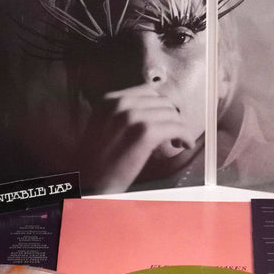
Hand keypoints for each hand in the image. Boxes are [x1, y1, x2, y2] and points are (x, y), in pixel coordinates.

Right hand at [78, 83, 196, 192]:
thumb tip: (154, 111)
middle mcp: (120, 104)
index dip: (162, 106)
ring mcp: (132, 117)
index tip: (166, 119)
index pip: (148, 92)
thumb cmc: (97, 160)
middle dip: (172, 116)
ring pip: (172, 114)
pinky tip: (183, 144)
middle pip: (162, 101)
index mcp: (109, 100)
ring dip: (180, 127)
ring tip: (177, 141)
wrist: (88, 182)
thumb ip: (124, 114)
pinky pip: (177, 128)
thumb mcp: (104, 125)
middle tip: (174, 133)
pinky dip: (185, 136)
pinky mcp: (145, 133)